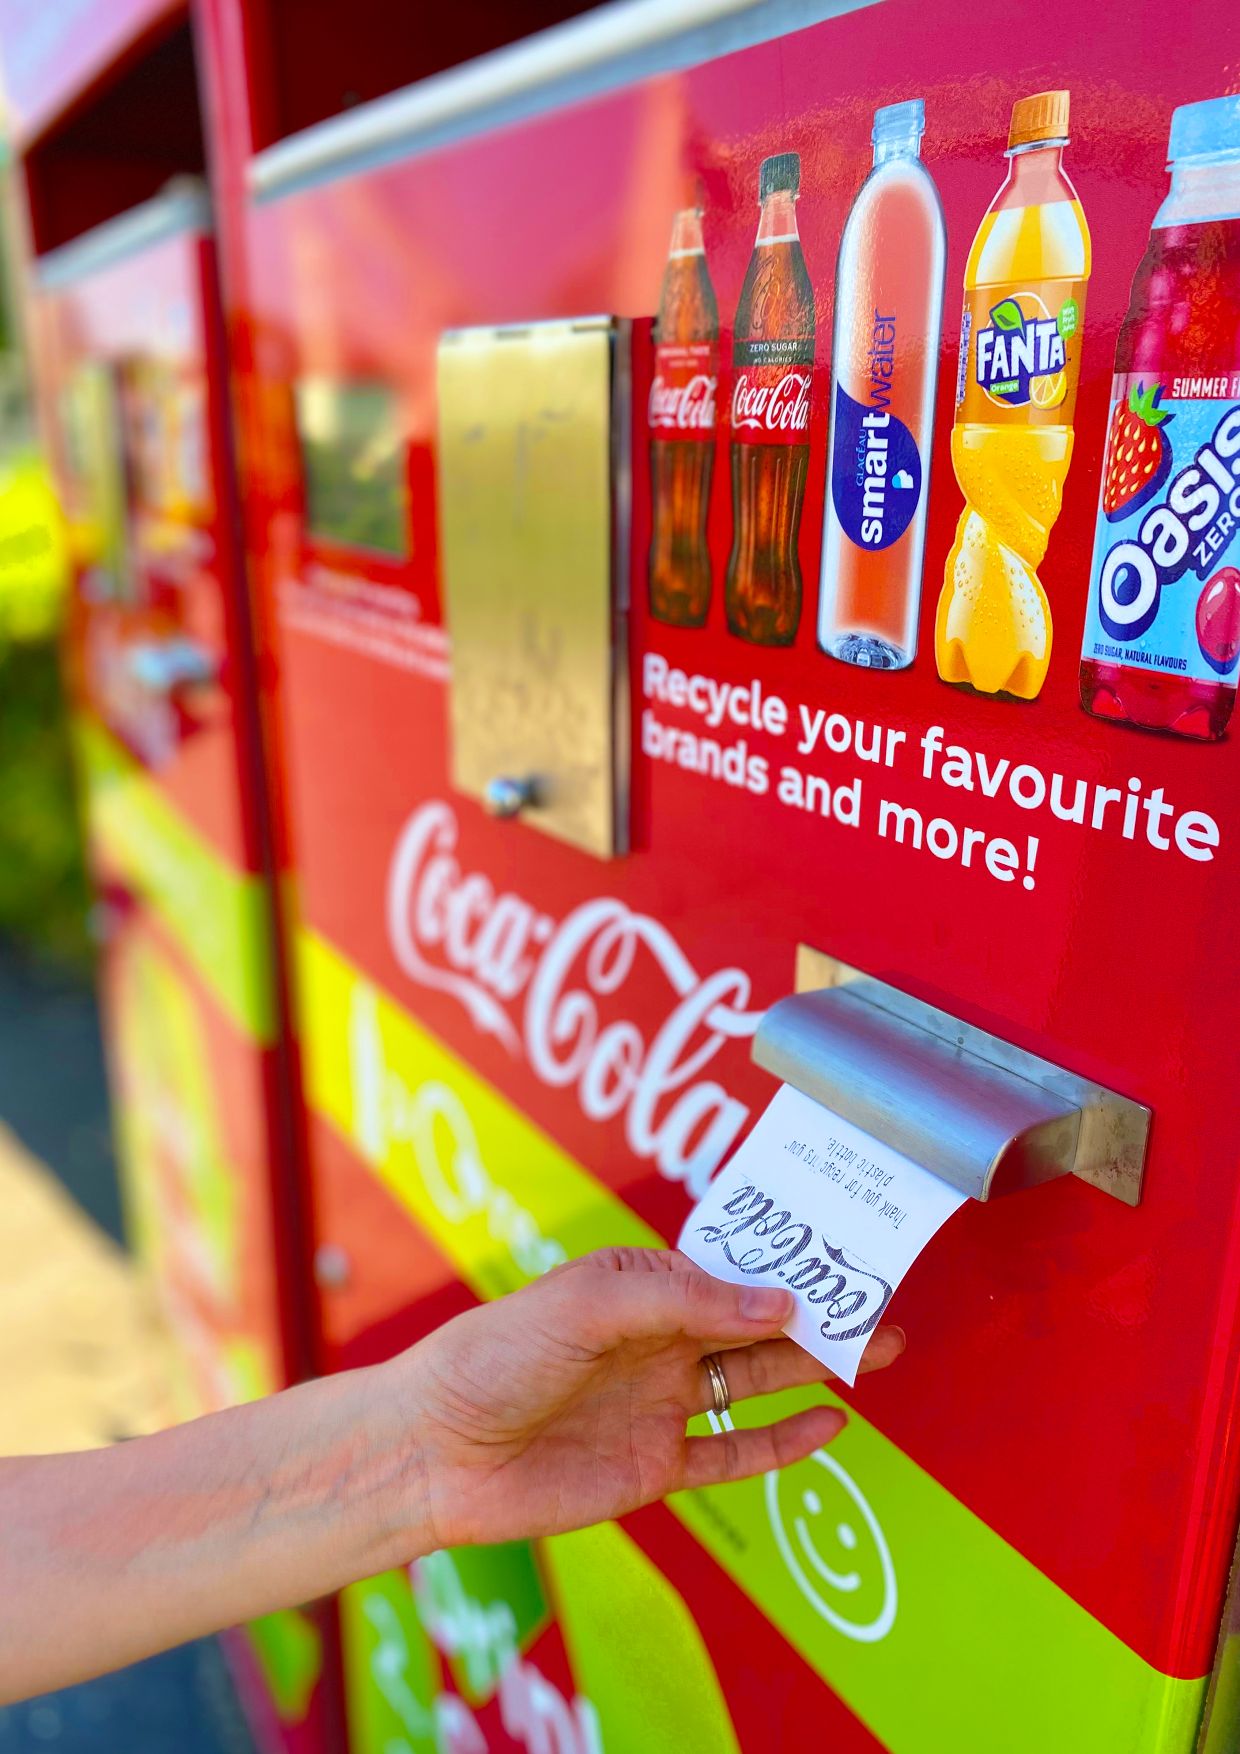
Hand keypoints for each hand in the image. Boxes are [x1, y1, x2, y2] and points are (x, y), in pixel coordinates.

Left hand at [392, 1247, 904, 1551]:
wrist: (436, 1451)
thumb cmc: (496, 1355)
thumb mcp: (588, 1303)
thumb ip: (686, 1301)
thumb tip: (780, 1302)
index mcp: (641, 1285)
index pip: (730, 1270)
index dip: (788, 1264)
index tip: (848, 1254)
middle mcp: (658, 1340)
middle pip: (755, 1325)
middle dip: (820, 1313)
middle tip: (885, 1305)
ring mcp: (660, 1403)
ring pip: (755, 1382)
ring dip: (815, 1369)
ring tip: (879, 1352)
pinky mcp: (654, 1467)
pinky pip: (731, 1454)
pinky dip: (780, 1444)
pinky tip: (827, 1428)